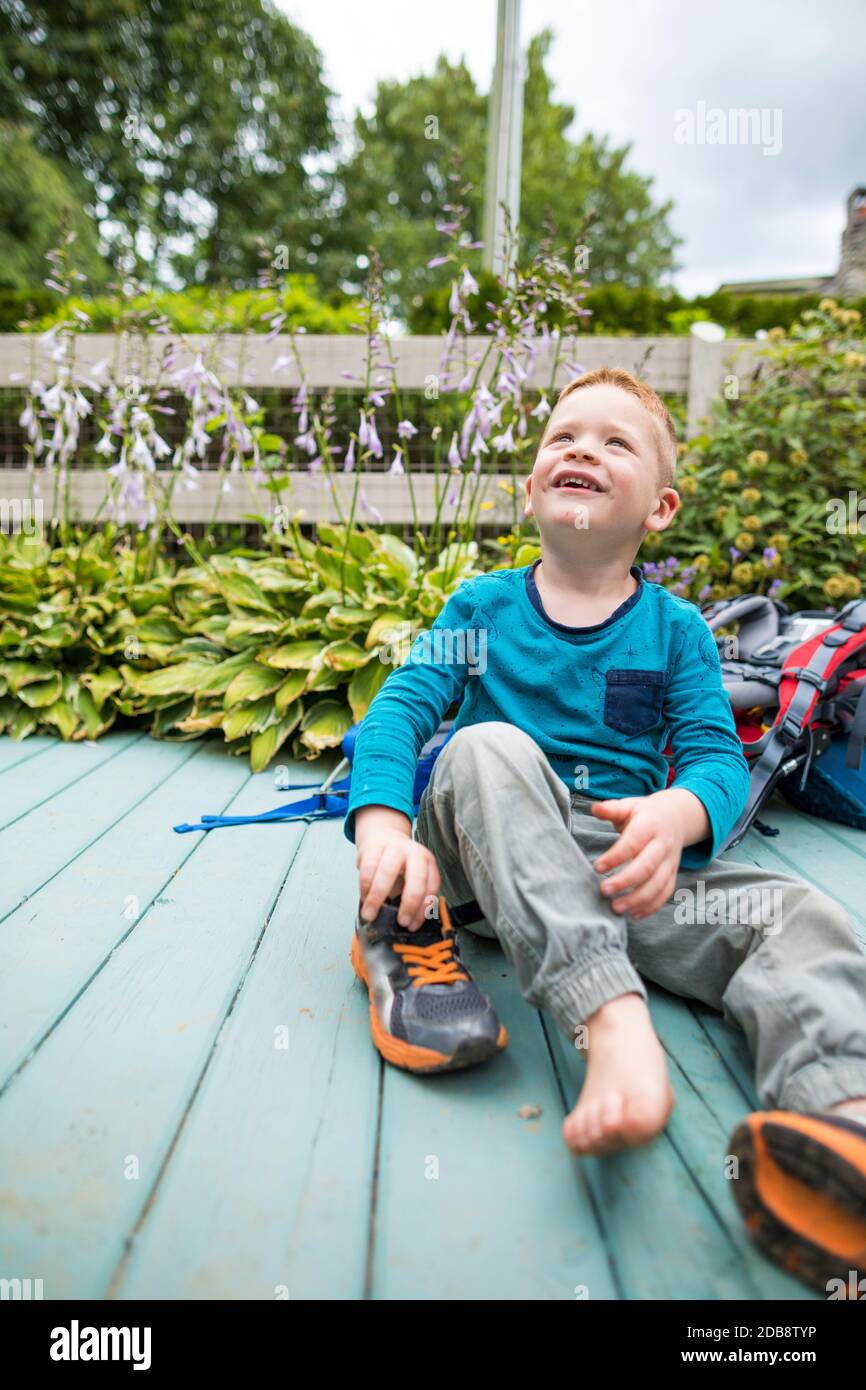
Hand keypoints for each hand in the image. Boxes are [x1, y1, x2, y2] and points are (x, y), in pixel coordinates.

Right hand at [356, 815, 440, 930]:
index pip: (431, 887)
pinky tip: (364, 897)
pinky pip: (368, 868)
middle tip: (400, 922)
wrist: (383, 836)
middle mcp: (415, 852)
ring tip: (370, 915)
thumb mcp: (411, 878)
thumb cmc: (399, 865)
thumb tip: (407, 924)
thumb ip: (412, 896)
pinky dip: (364, 887)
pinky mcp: (374, 846)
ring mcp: (394, 847)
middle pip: (416, 880)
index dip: (423, 909)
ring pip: (387, 873)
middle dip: (409, 904)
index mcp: (428, 862)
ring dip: (377, 898)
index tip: (412, 926)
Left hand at [590, 789, 706, 919]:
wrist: (676, 818)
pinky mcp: (672, 875)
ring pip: (658, 884)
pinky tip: (633, 914)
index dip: (615, 857)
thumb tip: (595, 808)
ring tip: (616, 908)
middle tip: (604, 890)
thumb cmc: (644, 814)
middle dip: (625, 881)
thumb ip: (611, 809)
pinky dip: (651, 907)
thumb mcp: (629, 806)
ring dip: (638, 899)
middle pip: (647, 867)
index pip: (632, 843)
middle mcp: (662, 845)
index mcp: (649, 825)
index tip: (597, 868)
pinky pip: (665, 894)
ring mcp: (670, 862)